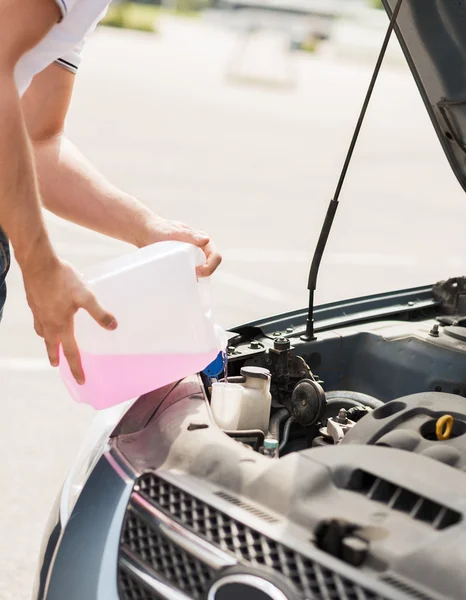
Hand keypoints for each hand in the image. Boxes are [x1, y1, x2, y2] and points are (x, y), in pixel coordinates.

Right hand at [23, 257, 116, 384]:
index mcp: (61, 325)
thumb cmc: (62, 279)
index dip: (77, 367)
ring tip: (51, 344)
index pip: (71, 352)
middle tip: (57, 365)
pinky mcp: (33, 303)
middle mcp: (47, 323)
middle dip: (56, 357)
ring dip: (48, 342)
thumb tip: (113, 327)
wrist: (37, 262)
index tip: (81, 380)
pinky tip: (45, 319)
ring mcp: (38, 313)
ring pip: (43, 333)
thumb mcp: (86, 296)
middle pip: (52, 345)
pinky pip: (38, 320)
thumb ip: (99, 312)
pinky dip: (41, 326)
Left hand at [138, 216, 221, 276]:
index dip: (210, 267)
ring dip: (195, 278)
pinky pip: (190, 275)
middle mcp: (200, 250)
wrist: (145, 232)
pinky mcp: (183, 264)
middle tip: (188, 277)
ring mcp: (192, 258)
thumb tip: (206, 240)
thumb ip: (190, 235)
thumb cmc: (160, 229)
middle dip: (203, 275)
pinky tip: (178, 283)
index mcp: (203, 242)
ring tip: (181, 280)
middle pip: (209, 267)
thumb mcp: (174, 232)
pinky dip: (187, 280)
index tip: (196, 271)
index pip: (215, 257)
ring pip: (201, 272)